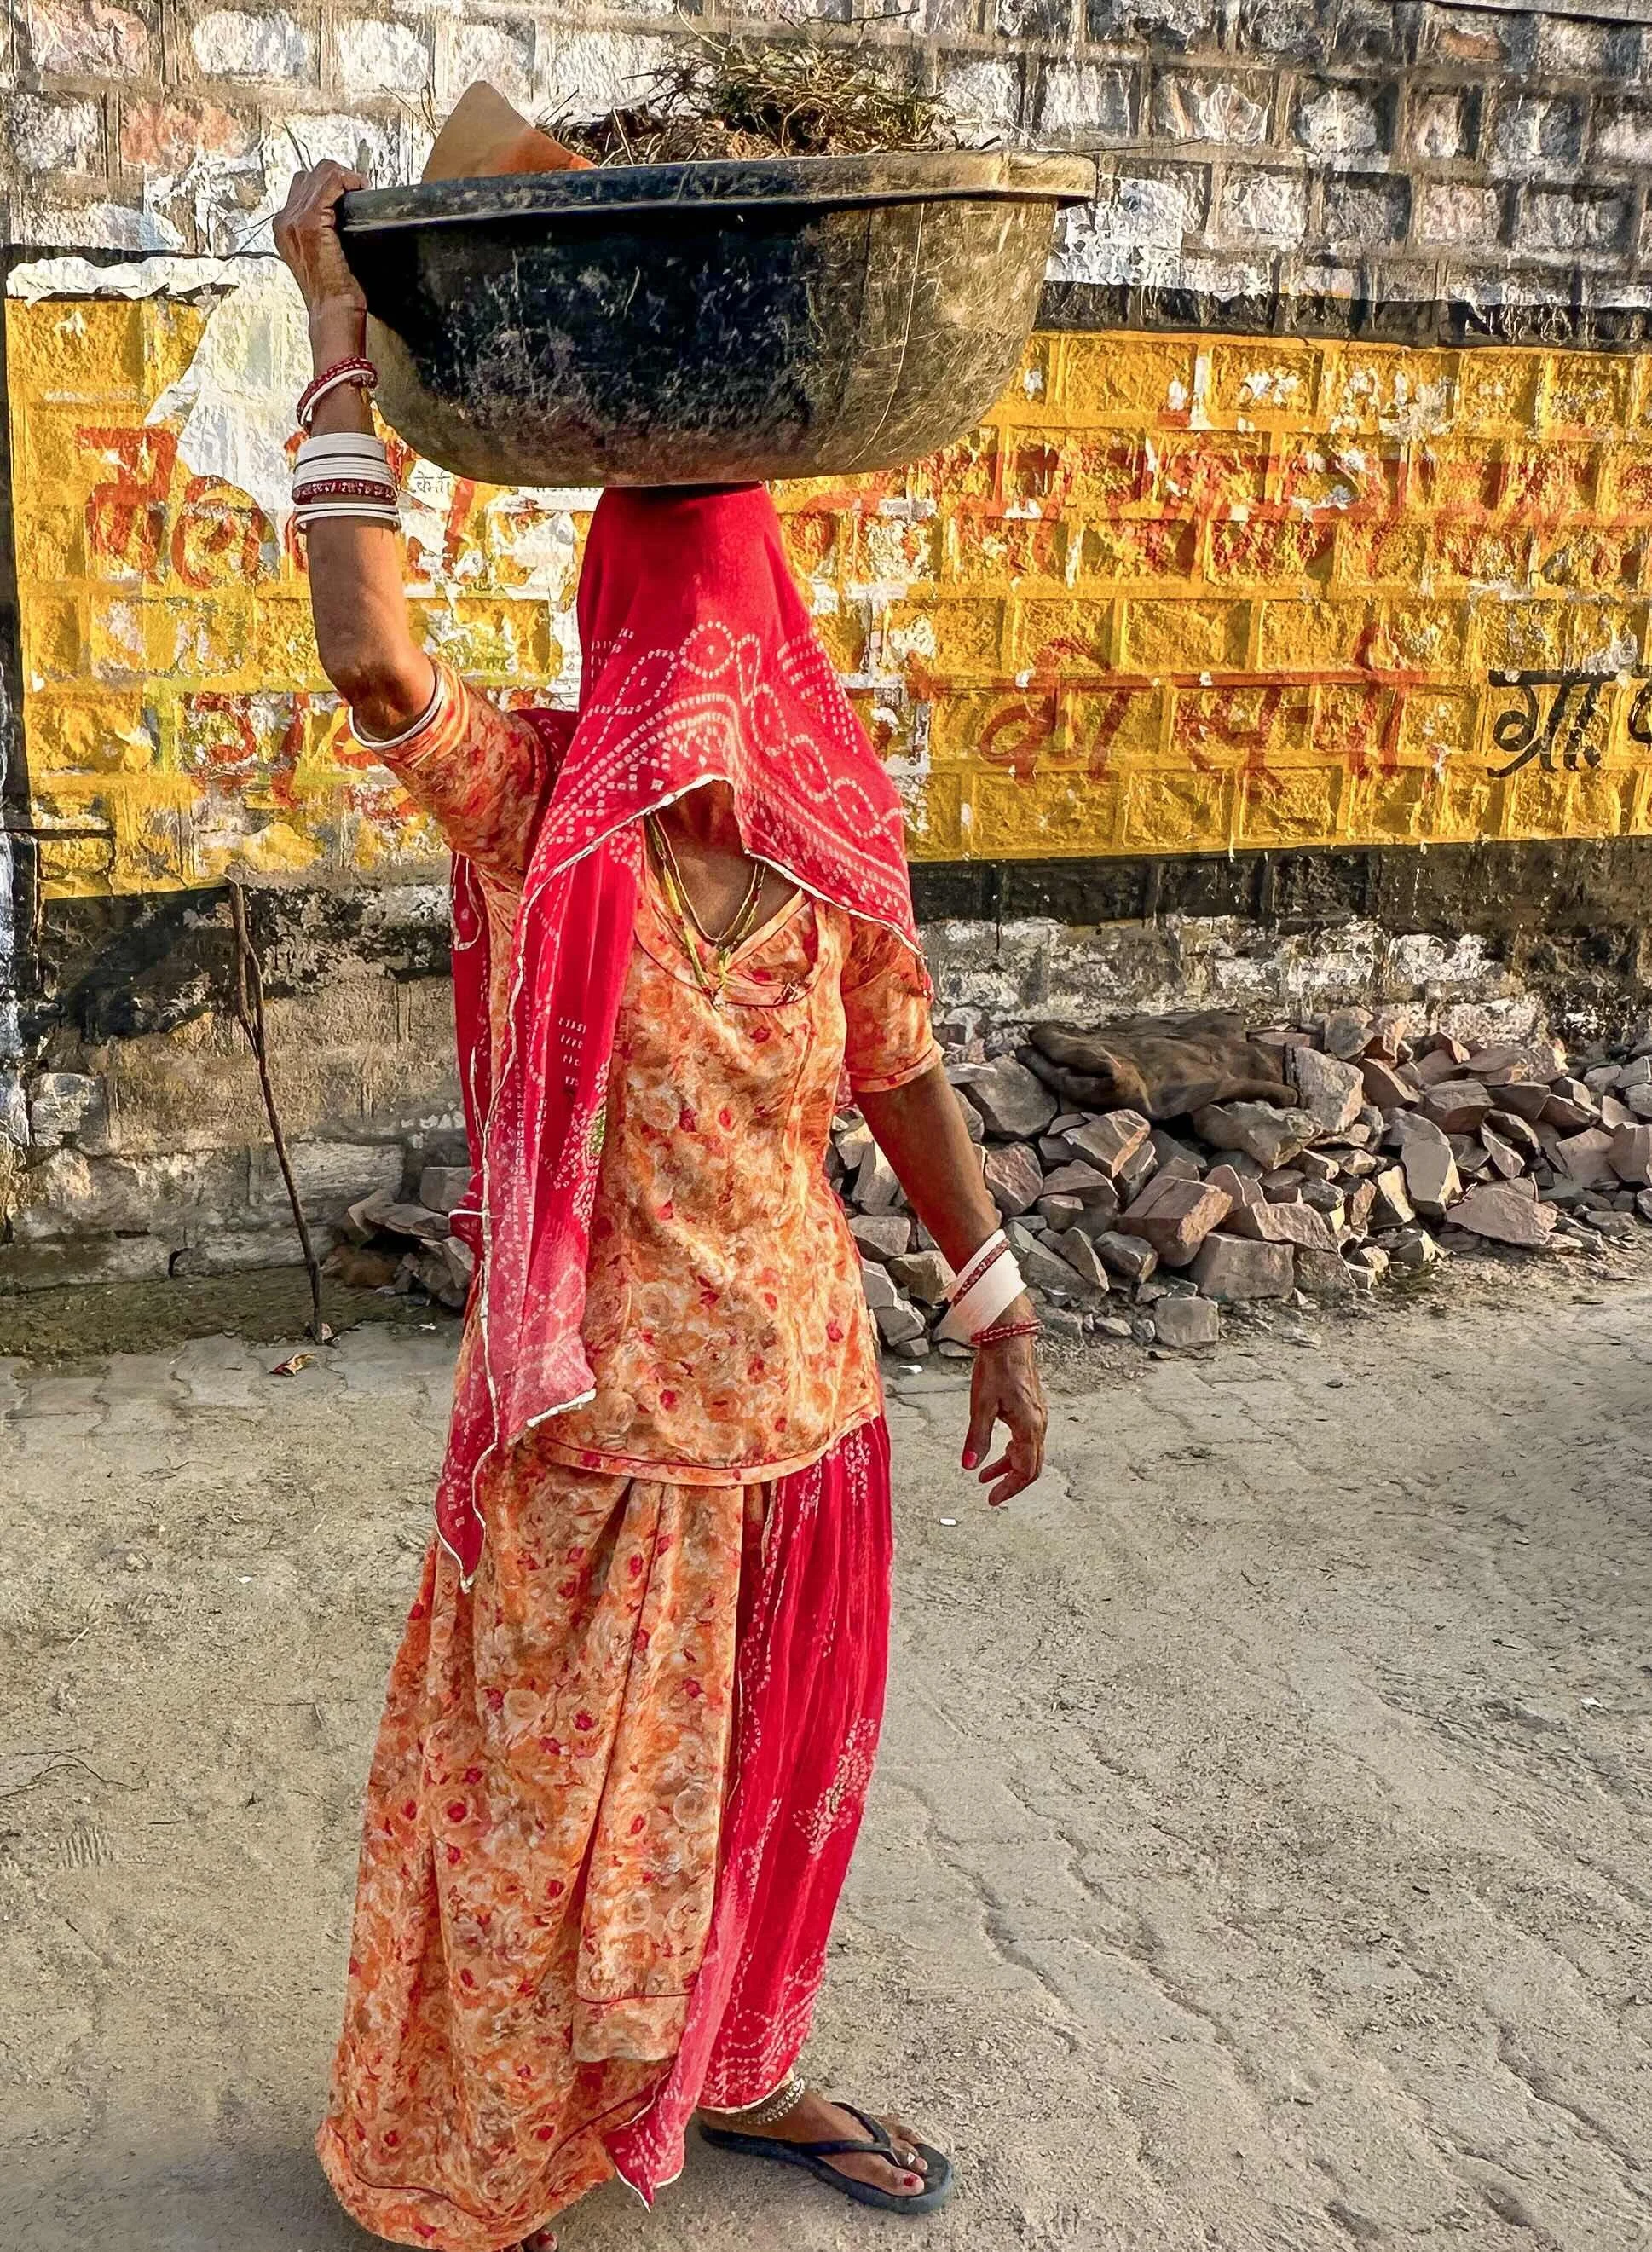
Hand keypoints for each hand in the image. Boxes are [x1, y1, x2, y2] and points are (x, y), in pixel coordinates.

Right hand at [273, 161, 367, 333]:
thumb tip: (339, 215)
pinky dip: (346, 180)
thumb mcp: (321, 258)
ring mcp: (295, 221)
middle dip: (336, 177)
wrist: (331, 312)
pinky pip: (329, 183)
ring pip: (319, 174)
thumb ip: (322, 234)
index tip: (351, 193)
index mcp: (285, 228)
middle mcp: (285, 221)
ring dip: (343, 177)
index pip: (303, 187)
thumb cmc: (333, 294)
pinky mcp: (312, 224)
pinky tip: (359, 187)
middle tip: (358, 189)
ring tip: (359, 189)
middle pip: (309, 175)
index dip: (329, 184)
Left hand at [961, 1323, 1044, 1507]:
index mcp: (1029, 1426)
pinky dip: (1012, 1451)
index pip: (1025, 1470)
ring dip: (1008, 1466)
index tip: (992, 1499)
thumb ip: (976, 1438)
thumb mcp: (981, 1405)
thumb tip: (968, 1466)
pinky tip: (997, 1449)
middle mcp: (1039, 1423)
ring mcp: (1038, 1415)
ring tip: (985, 1475)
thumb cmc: (997, 1368)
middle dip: (1011, 1482)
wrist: (1009, 1339)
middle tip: (992, 1494)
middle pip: (1031, 1465)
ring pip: (1028, 1452)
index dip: (1009, 1488)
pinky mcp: (1032, 1407)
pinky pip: (1026, 1438)